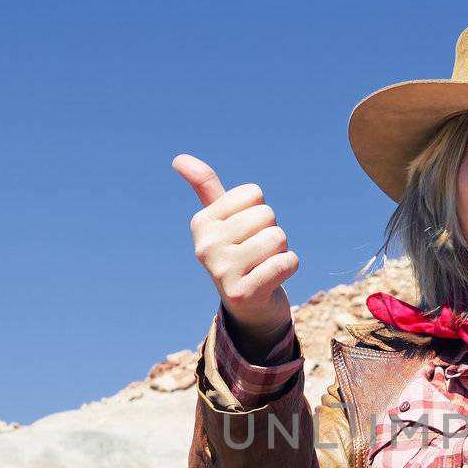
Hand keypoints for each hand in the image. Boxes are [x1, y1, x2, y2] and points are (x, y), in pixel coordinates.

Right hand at [173, 154, 297, 350]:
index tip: (248, 234)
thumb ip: (206, 188)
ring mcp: (221, 271)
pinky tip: (272, 279)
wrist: (249, 308)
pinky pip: (286, 263)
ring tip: (264, 266)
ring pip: (277, 237)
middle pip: (266, 214)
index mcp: (201, 223)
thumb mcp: (221, 220)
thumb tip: (178, 158)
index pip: (253, 193)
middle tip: (258, 254)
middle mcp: (205, 246)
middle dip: (272, 232)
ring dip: (281, 251)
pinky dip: (289, 267)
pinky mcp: (242, 293)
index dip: (260, 212)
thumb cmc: (240, 255)